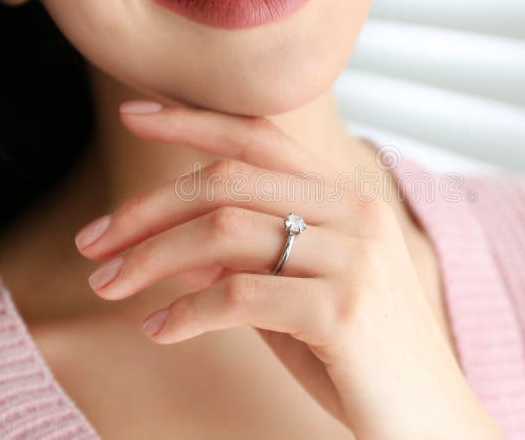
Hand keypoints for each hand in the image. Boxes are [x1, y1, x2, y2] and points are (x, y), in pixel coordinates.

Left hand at [74, 100, 501, 438]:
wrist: (430, 421)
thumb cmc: (363, 358)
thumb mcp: (302, 297)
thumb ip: (252, 263)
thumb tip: (180, 252)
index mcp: (350, 200)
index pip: (263, 139)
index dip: (195, 121)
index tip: (134, 115)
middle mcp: (357, 215)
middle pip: (229, 182)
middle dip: (147, 207)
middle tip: (94, 241)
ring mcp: (355, 260)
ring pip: (225, 232)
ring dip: (151, 258)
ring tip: (109, 284)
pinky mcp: (343, 313)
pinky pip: (238, 297)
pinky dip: (184, 314)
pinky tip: (157, 330)